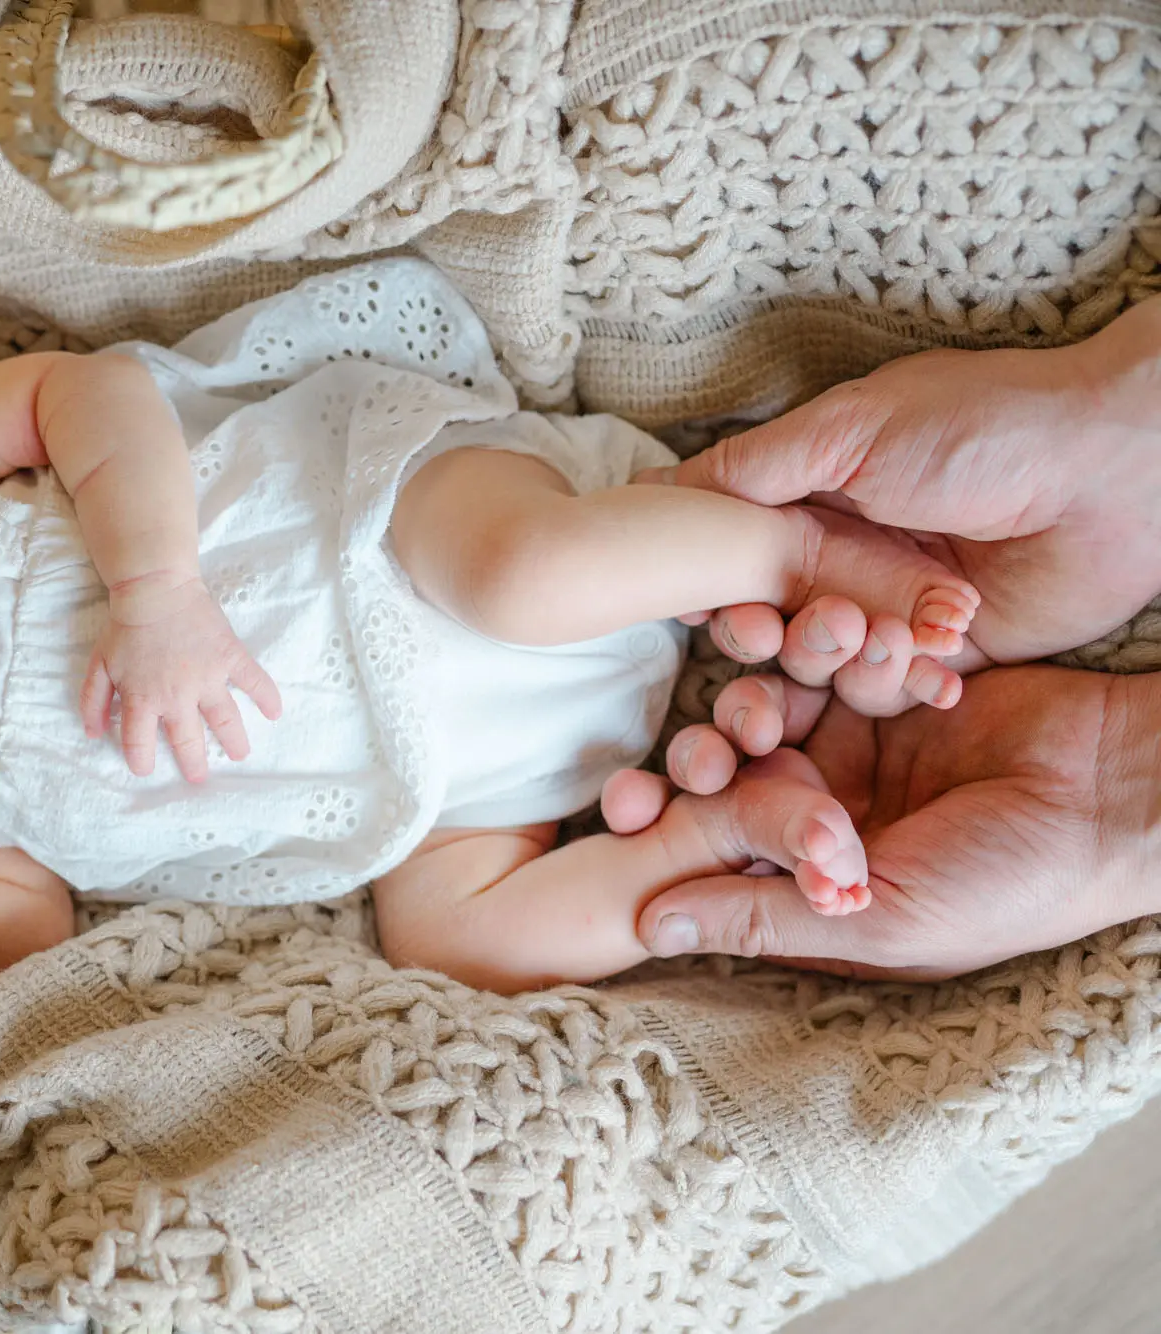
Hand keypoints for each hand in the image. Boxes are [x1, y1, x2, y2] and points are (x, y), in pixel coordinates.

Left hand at [79, 576, 281, 780]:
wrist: (155, 588)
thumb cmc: (125, 627)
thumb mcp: (98, 664)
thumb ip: (92, 700)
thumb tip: (93, 734)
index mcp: (143, 699)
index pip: (140, 742)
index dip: (141, 761)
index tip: (146, 769)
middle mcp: (177, 696)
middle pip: (187, 740)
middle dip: (193, 764)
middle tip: (198, 777)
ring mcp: (207, 678)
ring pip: (225, 720)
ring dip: (233, 741)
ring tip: (239, 755)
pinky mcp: (229, 657)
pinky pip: (253, 680)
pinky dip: (266, 696)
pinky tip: (275, 712)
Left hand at [613, 665, 1160, 977]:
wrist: (1121, 797)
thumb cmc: (1012, 885)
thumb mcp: (879, 916)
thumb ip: (762, 915)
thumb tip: (646, 926)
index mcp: (799, 879)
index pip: (704, 846)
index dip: (660, 819)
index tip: (629, 799)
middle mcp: (811, 811)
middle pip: (725, 766)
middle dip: (715, 743)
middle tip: (731, 727)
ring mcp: (849, 745)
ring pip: (772, 702)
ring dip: (778, 681)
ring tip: (797, 674)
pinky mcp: (888, 687)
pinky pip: (835, 659)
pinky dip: (841, 648)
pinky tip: (864, 639)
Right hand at [666, 298, 1160, 673]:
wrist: (1118, 472)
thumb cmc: (986, 427)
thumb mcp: (848, 429)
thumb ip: (750, 467)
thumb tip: (651, 490)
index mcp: (810, 493)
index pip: (728, 552)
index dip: (706, 583)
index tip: (697, 602)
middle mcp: (841, 554)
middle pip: (762, 615)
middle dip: (755, 631)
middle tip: (763, 631)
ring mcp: (887, 606)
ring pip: (817, 660)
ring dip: (825, 655)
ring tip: (865, 636)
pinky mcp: (939, 654)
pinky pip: (888, 687)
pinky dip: (893, 681)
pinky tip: (919, 664)